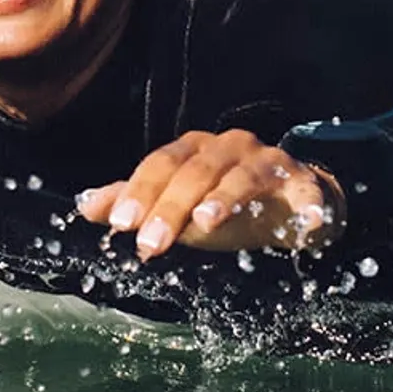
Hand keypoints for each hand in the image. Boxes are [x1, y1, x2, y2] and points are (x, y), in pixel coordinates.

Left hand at [76, 129, 344, 261]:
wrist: (291, 199)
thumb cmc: (224, 201)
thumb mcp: (177, 206)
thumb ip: (136, 203)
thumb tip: (85, 207)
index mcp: (194, 149)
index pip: (161, 164)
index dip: (140, 191)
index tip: (121, 223)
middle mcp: (229, 146)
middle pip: (197, 171)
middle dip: (171, 207)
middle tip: (150, 245)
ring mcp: (268, 160)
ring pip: (244, 174)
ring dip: (225, 197)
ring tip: (207, 223)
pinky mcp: (303, 180)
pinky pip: (307, 190)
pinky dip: (308, 205)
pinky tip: (304, 226)